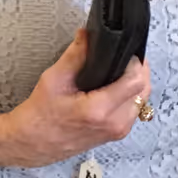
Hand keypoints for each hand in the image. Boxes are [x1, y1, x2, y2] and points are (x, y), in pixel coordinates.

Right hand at [2, 29, 152, 168]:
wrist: (32, 143)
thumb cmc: (40, 116)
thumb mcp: (54, 79)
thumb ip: (75, 55)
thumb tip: (88, 34)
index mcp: (98, 110)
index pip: (135, 80)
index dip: (133, 62)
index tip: (122, 52)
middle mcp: (114, 123)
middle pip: (144, 90)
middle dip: (139, 70)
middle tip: (124, 58)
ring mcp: (117, 131)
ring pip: (143, 100)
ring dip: (136, 83)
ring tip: (119, 71)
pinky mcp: (117, 134)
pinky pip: (135, 110)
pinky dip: (131, 96)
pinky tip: (116, 87)